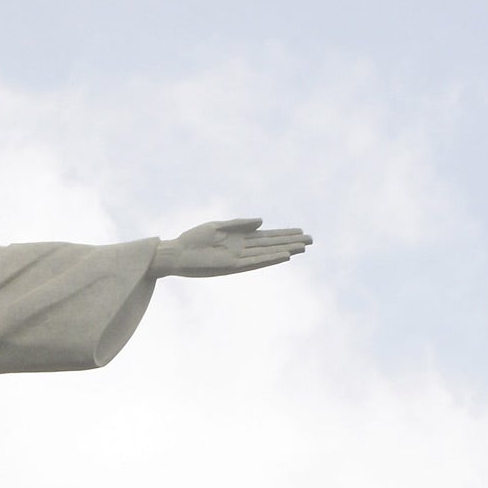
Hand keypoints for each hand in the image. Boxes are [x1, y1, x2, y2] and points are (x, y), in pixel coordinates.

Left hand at [152, 217, 311, 276]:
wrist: (176, 253)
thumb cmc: (193, 239)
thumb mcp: (218, 226)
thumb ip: (240, 224)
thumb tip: (263, 221)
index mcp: (239, 238)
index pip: (267, 236)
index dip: (284, 234)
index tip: (301, 231)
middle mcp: (241, 249)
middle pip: (271, 245)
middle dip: (290, 242)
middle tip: (311, 240)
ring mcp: (238, 258)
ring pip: (266, 254)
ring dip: (284, 251)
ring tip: (302, 248)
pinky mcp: (230, 266)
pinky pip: (254, 262)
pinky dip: (269, 259)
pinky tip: (283, 255)